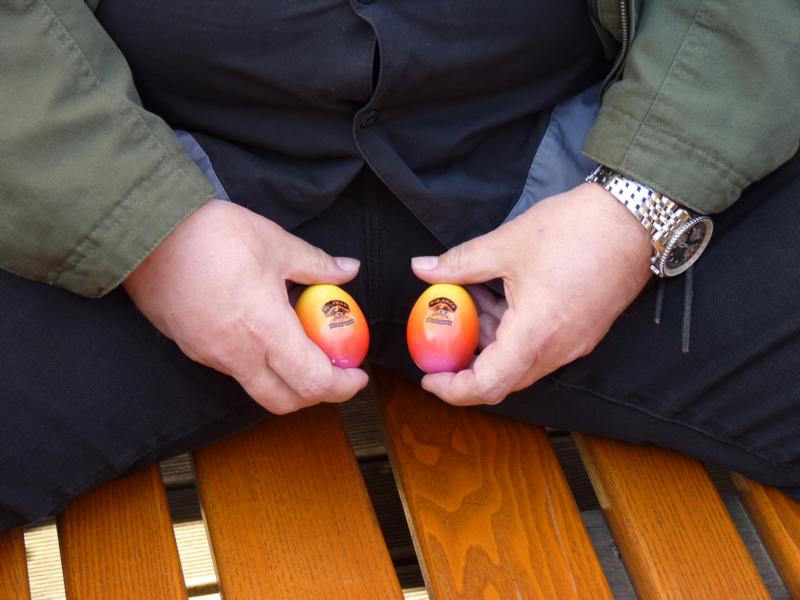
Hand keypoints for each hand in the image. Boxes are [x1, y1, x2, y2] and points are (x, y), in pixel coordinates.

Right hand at [123, 200, 367, 413]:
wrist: (144, 232)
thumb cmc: (212, 235)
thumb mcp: (274, 243)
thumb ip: (316, 264)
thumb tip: (348, 270)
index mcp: (264, 331)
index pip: (312, 382)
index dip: (342, 386)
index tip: (357, 375)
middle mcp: (236, 355)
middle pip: (284, 402)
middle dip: (316, 394)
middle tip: (333, 371)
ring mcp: (210, 356)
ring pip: (257, 388)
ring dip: (286, 380)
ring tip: (300, 347)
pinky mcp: (192, 348)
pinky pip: (233, 370)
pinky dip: (258, 364)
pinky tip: (263, 333)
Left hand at [411, 183, 651, 405]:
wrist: (635, 219)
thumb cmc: (576, 230)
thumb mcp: (507, 244)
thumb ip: (460, 263)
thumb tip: (422, 268)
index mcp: (536, 334)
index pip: (488, 385)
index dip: (453, 389)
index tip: (430, 377)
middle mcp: (557, 349)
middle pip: (503, 378)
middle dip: (468, 362)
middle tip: (444, 337)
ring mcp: (573, 344)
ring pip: (520, 361)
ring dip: (490, 341)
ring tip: (471, 301)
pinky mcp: (582, 332)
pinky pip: (539, 347)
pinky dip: (512, 332)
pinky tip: (498, 297)